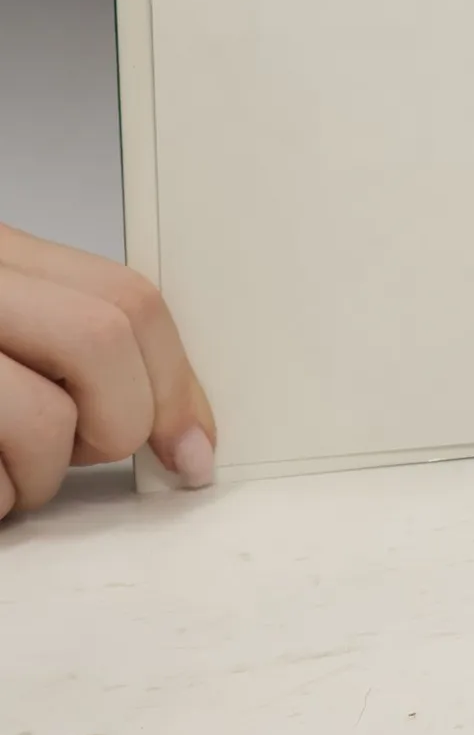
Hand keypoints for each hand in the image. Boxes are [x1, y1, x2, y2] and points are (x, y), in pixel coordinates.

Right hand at [0, 221, 215, 516]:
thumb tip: (174, 421)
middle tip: (80, 454)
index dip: (176, 379)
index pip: (130, 300)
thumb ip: (72, 344)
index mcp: (4, 260)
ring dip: (40, 474)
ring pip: (46, 419)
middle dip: (120, 421)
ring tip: (7, 473)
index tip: (194, 444)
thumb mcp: (10, 327)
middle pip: (106, 339)